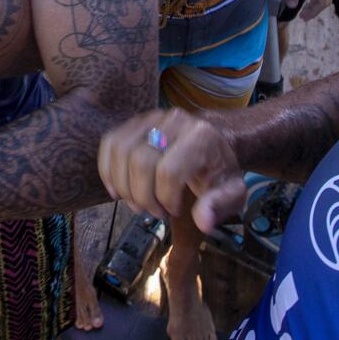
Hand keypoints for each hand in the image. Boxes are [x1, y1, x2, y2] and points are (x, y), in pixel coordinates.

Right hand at [98, 108, 244, 231]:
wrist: (212, 143)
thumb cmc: (219, 170)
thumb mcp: (231, 192)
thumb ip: (219, 205)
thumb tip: (203, 222)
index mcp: (201, 137)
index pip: (169, 171)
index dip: (165, 198)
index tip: (174, 211)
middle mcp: (174, 121)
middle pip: (140, 161)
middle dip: (141, 196)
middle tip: (153, 211)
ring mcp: (151, 117)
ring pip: (120, 151)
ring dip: (122, 185)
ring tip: (136, 202)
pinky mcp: (135, 121)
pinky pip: (109, 143)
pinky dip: (107, 170)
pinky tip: (116, 190)